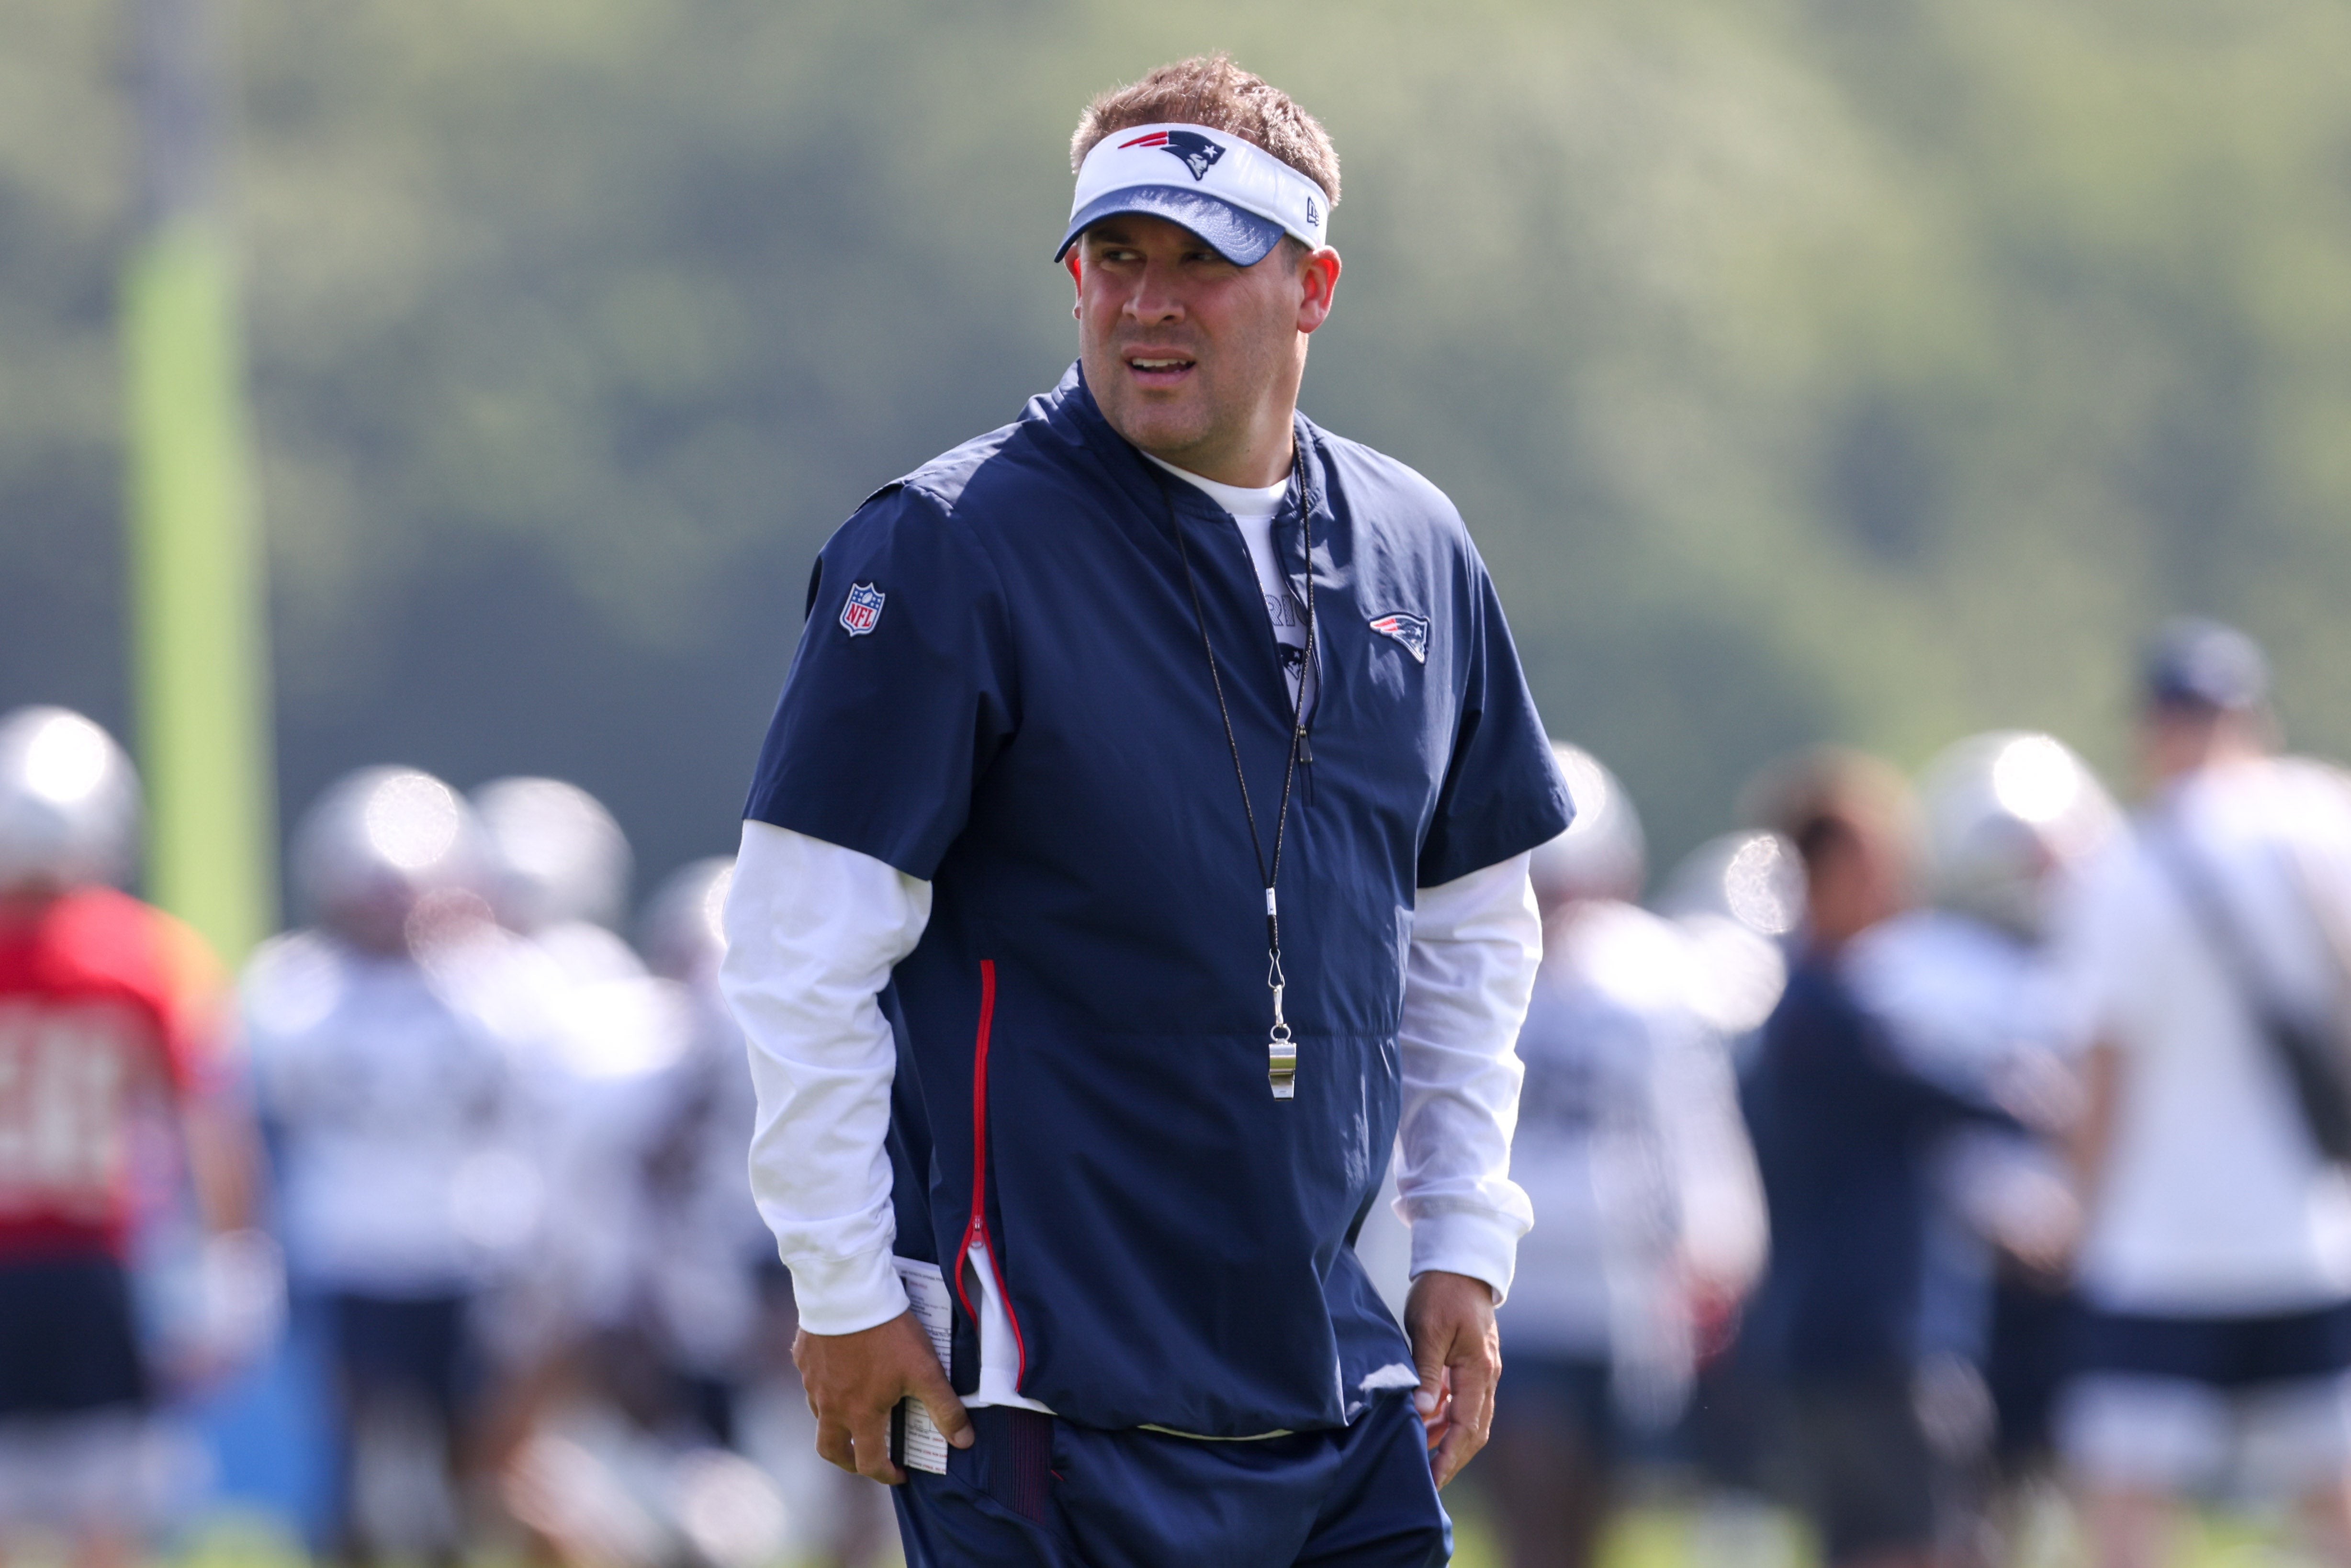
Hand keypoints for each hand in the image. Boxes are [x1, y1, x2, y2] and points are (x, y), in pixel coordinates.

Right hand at [793, 1309, 972, 1482]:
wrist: (848, 1290)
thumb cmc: (888, 1333)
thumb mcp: (925, 1371)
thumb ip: (945, 1408)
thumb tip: (964, 1441)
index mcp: (860, 1415)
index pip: (869, 1462)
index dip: (887, 1474)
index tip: (899, 1473)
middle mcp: (829, 1405)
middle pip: (830, 1450)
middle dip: (849, 1461)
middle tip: (866, 1458)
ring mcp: (812, 1381)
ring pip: (818, 1416)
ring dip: (836, 1424)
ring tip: (855, 1413)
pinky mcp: (804, 1357)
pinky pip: (811, 1381)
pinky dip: (824, 1388)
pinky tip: (838, 1372)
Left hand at [1404, 1270, 1498, 1488]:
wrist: (1459, 1261)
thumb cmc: (1442, 1292)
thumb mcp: (1428, 1330)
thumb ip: (1426, 1373)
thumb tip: (1423, 1414)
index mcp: (1479, 1370)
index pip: (1467, 1427)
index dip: (1449, 1457)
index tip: (1431, 1480)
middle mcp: (1487, 1376)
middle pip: (1474, 1430)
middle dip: (1452, 1458)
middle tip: (1427, 1481)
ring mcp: (1482, 1370)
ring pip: (1470, 1418)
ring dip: (1448, 1439)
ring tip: (1421, 1457)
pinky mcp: (1473, 1364)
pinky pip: (1463, 1402)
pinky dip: (1447, 1418)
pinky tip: (1427, 1425)